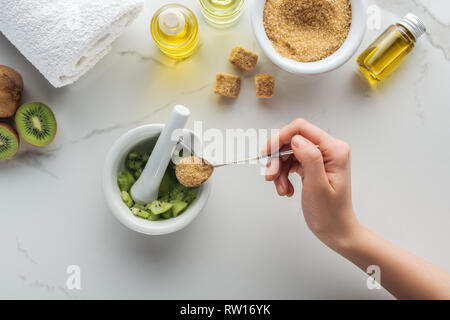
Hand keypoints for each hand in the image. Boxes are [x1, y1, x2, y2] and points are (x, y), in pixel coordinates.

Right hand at [263, 119, 359, 247]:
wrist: (336, 231)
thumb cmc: (331, 213)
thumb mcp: (318, 187)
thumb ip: (310, 159)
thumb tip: (297, 140)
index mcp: (334, 150)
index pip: (301, 129)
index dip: (280, 137)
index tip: (266, 152)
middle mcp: (329, 150)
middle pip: (292, 140)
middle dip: (277, 158)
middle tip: (270, 176)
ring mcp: (320, 157)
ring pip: (289, 152)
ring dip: (279, 170)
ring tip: (280, 188)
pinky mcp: (313, 165)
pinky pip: (291, 162)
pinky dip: (283, 175)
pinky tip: (285, 189)